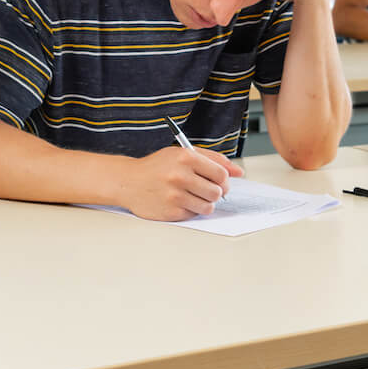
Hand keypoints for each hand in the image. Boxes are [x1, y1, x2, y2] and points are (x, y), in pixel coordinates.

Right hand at [126, 145, 244, 220]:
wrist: (129, 181)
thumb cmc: (158, 167)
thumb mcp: (182, 154)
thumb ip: (213, 159)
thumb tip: (238, 172)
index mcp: (185, 157)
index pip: (221, 174)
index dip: (223, 180)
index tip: (218, 181)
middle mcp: (180, 175)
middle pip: (218, 192)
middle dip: (215, 192)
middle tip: (204, 189)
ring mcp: (175, 195)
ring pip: (209, 206)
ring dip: (204, 203)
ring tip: (192, 196)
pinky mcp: (171, 211)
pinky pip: (194, 214)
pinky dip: (191, 210)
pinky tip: (179, 202)